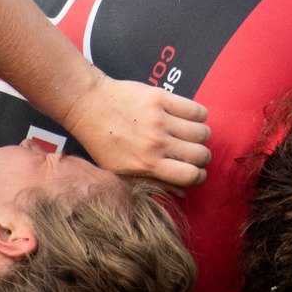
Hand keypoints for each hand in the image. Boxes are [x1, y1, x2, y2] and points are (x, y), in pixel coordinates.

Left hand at [54, 75, 211, 188]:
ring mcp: (160, 119)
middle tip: (194, 153)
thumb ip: (153, 183)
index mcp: (147, 164)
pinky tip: (191, 117)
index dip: (199, 176)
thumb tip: (183, 193)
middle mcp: (156, 143)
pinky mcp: (161, 98)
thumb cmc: (102, 142)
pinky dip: (199, 115)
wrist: (88, 106)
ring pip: (202, 132)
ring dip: (201, 136)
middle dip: (202, 157)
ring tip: (192, 134)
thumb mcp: (121, 172)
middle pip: (201, 154)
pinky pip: (195, 109)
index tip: (196, 171)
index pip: (190, 176)